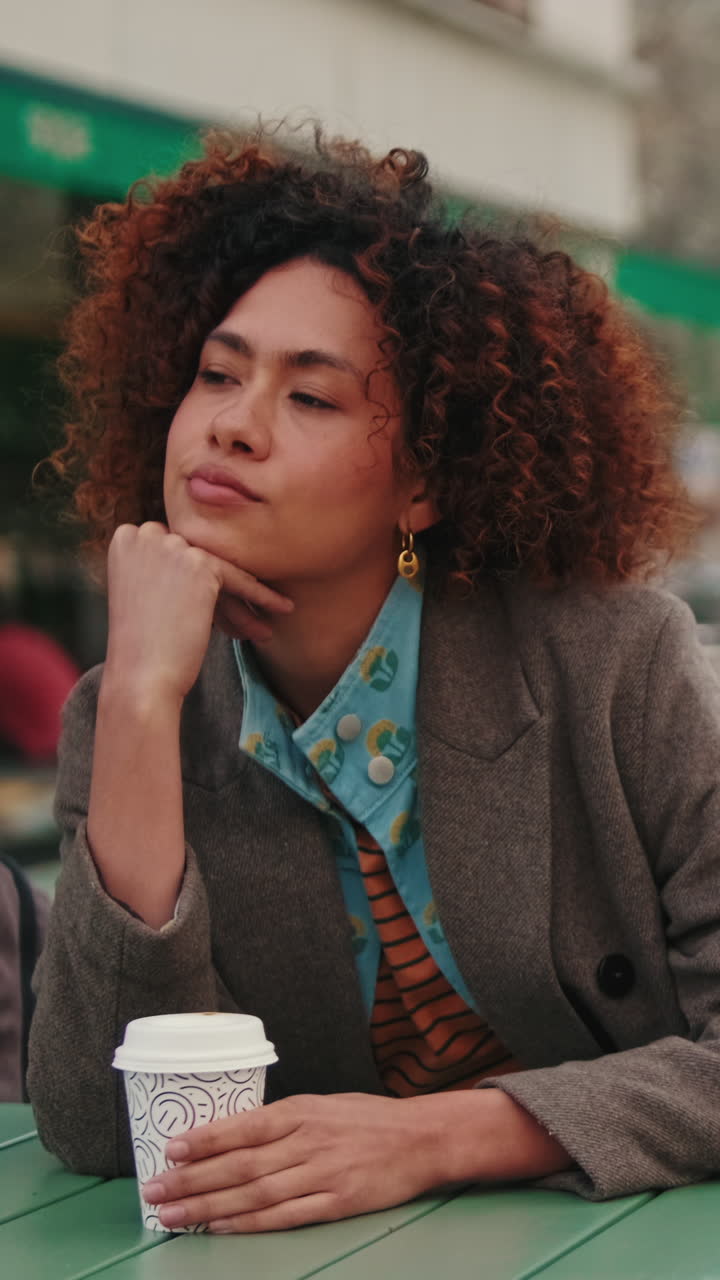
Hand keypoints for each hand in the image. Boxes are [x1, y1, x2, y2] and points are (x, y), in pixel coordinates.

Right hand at [105, 522, 292, 701]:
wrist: (140, 678)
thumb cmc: (141, 646)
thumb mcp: (143, 593)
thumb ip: (165, 568)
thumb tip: (203, 557)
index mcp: (125, 537)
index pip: (174, 550)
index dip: (195, 579)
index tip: (214, 603)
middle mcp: (146, 533)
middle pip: (198, 558)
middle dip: (222, 590)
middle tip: (245, 617)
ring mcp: (172, 545)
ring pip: (220, 569)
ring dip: (243, 600)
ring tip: (265, 622)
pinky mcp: (200, 563)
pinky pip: (240, 578)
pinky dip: (262, 595)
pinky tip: (283, 607)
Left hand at [142, 1092, 448, 1232]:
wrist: (422, 1138)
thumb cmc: (368, 1119)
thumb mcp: (323, 1105)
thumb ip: (282, 1121)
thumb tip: (232, 1135)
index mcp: (301, 1111)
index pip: (243, 1125)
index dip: (204, 1139)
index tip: (169, 1149)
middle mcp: (307, 1141)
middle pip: (240, 1165)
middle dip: (191, 1179)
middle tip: (153, 1191)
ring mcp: (321, 1174)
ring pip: (254, 1194)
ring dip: (208, 1207)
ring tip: (173, 1216)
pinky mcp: (336, 1202)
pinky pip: (284, 1216)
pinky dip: (248, 1224)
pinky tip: (221, 1228)